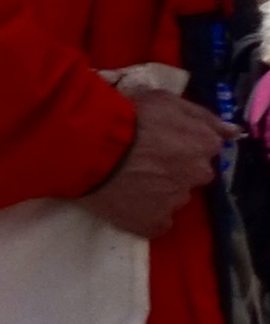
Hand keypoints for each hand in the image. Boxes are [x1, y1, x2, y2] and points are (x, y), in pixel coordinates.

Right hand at [87, 86, 221, 237]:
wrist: (90, 146)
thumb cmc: (127, 116)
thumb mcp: (166, 100)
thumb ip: (203, 117)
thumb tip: (233, 132)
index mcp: (205, 144)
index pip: (205, 148)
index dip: (181, 145)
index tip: (159, 143)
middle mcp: (198, 174)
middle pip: (192, 175)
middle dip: (174, 171)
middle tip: (143, 162)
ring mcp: (176, 201)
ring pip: (173, 198)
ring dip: (158, 193)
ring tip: (127, 183)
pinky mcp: (153, 222)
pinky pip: (156, 223)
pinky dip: (145, 216)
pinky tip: (127, 204)